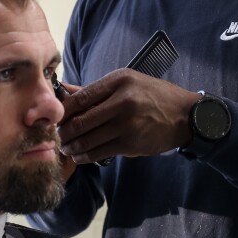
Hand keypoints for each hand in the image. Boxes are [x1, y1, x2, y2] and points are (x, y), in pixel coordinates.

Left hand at [57, 69, 197, 163]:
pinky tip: (80, 155)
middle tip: (57, 136)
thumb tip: (64, 90)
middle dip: (63, 132)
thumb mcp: (126, 82)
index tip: (54, 117)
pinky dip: (85, 156)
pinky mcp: (131, 144)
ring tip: (66, 147)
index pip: (80, 97)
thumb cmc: (152, 95)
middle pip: (80, 121)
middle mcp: (122, 101)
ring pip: (87, 140)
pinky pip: (99, 152)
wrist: (184, 115)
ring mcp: (127, 124)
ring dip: (71, 147)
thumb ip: (95, 89)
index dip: (62, 110)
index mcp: (119, 81)